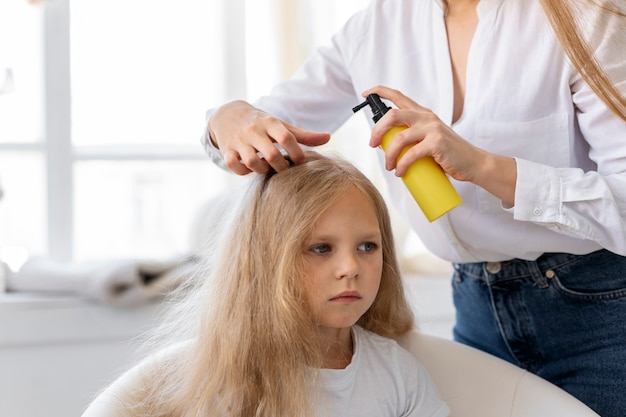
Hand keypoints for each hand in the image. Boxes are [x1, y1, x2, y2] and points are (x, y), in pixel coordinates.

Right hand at [207, 100, 330, 174]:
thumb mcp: (280, 125)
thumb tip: (328, 138)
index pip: (286, 138)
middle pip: (272, 154)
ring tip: (268, 168)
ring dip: (263, 170)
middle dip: (282, 167)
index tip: (301, 162)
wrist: (228, 114)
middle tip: (285, 169)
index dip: (297, 153)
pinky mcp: (227, 150)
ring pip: (252, 163)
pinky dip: (243, 171)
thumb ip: (303, 135)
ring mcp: (238, 141)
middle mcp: (253, 131)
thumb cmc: (261, 123)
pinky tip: (251, 169)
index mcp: (270, 122)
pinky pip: (234, 166)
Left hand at [362, 86, 516, 205]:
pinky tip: (400, 172)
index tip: (364, 94)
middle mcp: (426, 117)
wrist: (472, 163)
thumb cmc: (448, 154)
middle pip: (392, 115)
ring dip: (389, 155)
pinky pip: (411, 154)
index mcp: (422, 113)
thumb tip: (385, 146)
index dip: (379, 92)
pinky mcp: (437, 143)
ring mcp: (433, 129)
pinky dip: (402, 165)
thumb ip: (411, 137)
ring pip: (399, 138)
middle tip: (372, 145)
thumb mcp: (428, 139)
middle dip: (377, 130)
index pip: (398, 96)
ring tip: (389, 167)